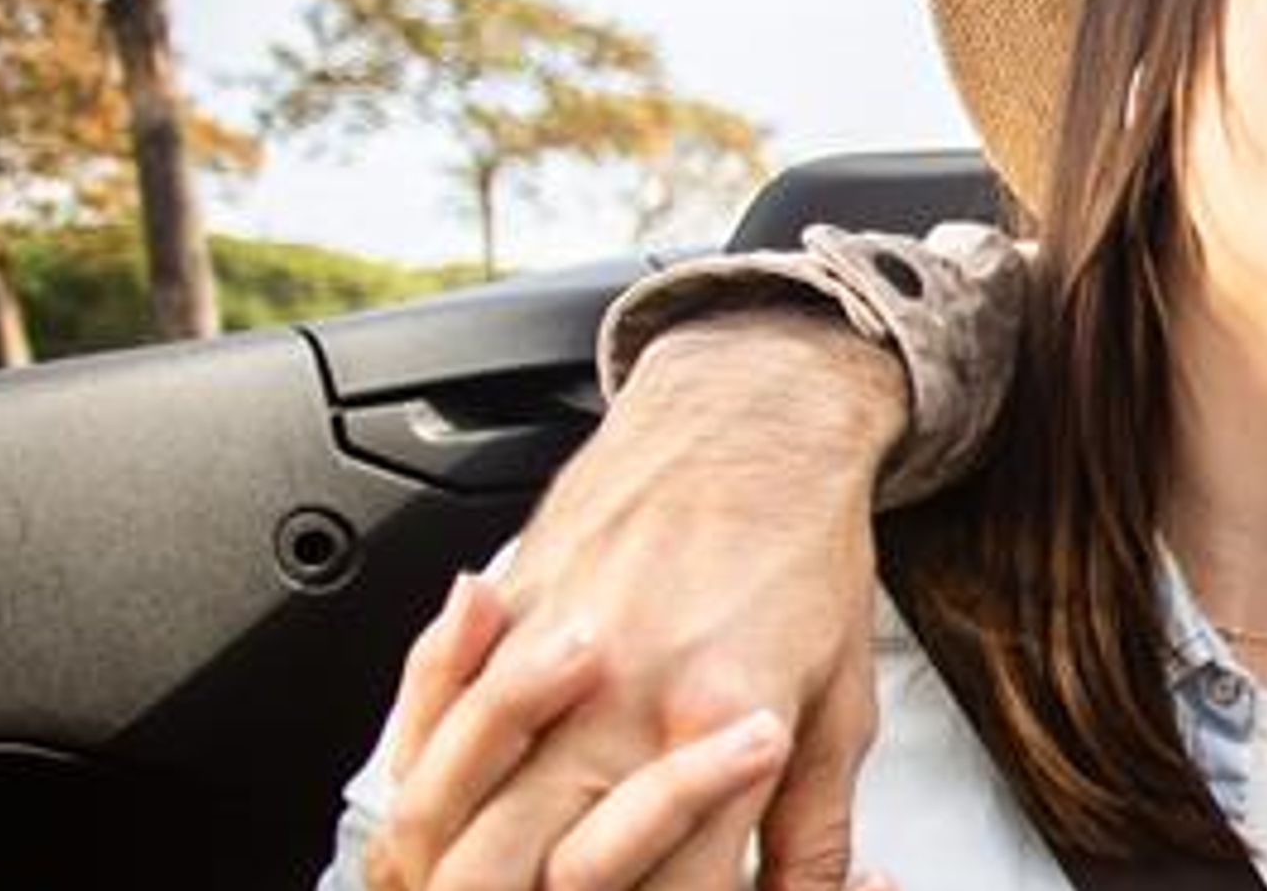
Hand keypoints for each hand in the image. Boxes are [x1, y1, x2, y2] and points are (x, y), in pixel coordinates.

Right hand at [367, 577, 842, 890]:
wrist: (755, 422)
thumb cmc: (804, 551)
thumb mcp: (841, 706)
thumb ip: (814, 830)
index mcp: (715, 728)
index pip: (674, 890)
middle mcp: (621, 701)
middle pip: (541, 876)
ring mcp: (551, 657)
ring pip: (459, 816)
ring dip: (463, 863)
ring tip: (489, 871)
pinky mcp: (508, 617)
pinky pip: (427, 721)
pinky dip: (425, 775)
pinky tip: (440, 800)